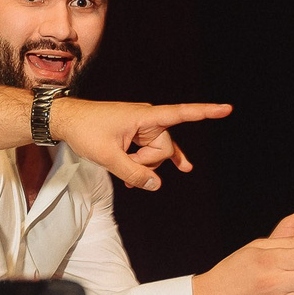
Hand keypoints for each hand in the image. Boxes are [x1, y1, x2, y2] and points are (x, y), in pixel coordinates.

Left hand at [52, 100, 233, 190]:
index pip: (181, 114)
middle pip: (164, 148)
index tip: (227, 109)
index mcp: (145, 117)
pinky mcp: (136, 132)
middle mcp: (148, 118)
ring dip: (143, 165)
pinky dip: (151, 162)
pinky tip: (181, 168)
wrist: (66, 120)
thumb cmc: (85, 131)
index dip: (205, 113)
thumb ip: (134, 173)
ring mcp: (142, 126)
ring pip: (156, 152)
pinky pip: (151, 149)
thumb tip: (158, 185)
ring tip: (127, 179)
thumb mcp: (108, 157)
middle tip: (123, 167)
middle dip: (148, 163)